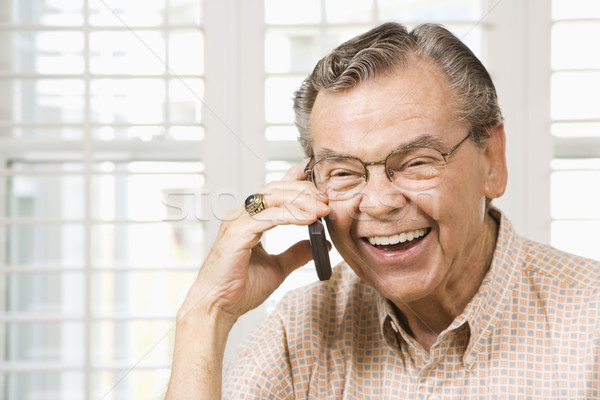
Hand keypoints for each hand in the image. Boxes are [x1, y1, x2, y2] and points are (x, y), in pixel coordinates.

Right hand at [178, 159, 329, 324]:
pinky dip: (290, 215)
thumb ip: (296, 253)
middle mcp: (241, 215)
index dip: (297, 182)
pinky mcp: (236, 233)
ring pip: (272, 198)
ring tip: (322, 208)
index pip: (274, 191)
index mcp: (248, 219)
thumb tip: (321, 244)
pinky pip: (267, 217)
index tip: (320, 184)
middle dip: (304, 190)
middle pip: (275, 189)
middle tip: (327, 199)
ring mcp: (237, 222)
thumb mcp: (277, 268)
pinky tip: (309, 219)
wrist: (217, 308)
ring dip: (301, 200)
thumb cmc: (238, 289)